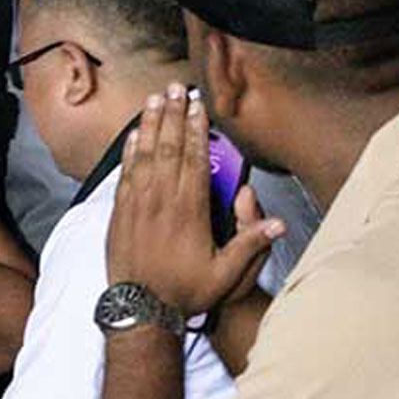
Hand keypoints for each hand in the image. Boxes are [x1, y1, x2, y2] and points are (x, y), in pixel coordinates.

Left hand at [107, 84, 284, 316]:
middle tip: (175, 88)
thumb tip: (278, 224)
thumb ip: (250, 246)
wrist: (140, 310)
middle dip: (172, 115)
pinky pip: (125, 174)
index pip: (194, 159)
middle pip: (168, 148)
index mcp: (189, 210)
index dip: (196, 130)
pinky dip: (130, 151)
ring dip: (149, 125)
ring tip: (154, 99)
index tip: (198, 106)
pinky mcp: (119, 213)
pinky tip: (134, 135)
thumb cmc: (184, 292)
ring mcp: (137, 205)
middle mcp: (161, 201)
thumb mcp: (225, 275)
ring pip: (144, 155)